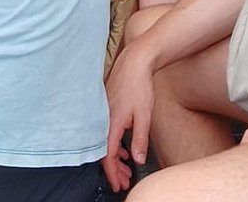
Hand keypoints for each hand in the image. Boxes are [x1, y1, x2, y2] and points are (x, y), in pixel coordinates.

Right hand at [102, 43, 156, 192]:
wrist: (134, 63)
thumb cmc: (139, 87)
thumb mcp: (144, 117)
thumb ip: (139, 139)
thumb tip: (138, 160)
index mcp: (110, 123)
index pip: (107, 155)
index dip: (112, 173)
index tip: (118, 185)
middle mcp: (102, 119)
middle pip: (104, 151)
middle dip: (114, 170)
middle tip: (124, 182)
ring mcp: (103, 113)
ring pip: (105, 142)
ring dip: (115, 158)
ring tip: (127, 170)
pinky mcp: (106, 108)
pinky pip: (106, 133)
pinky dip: (114, 145)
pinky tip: (123, 149)